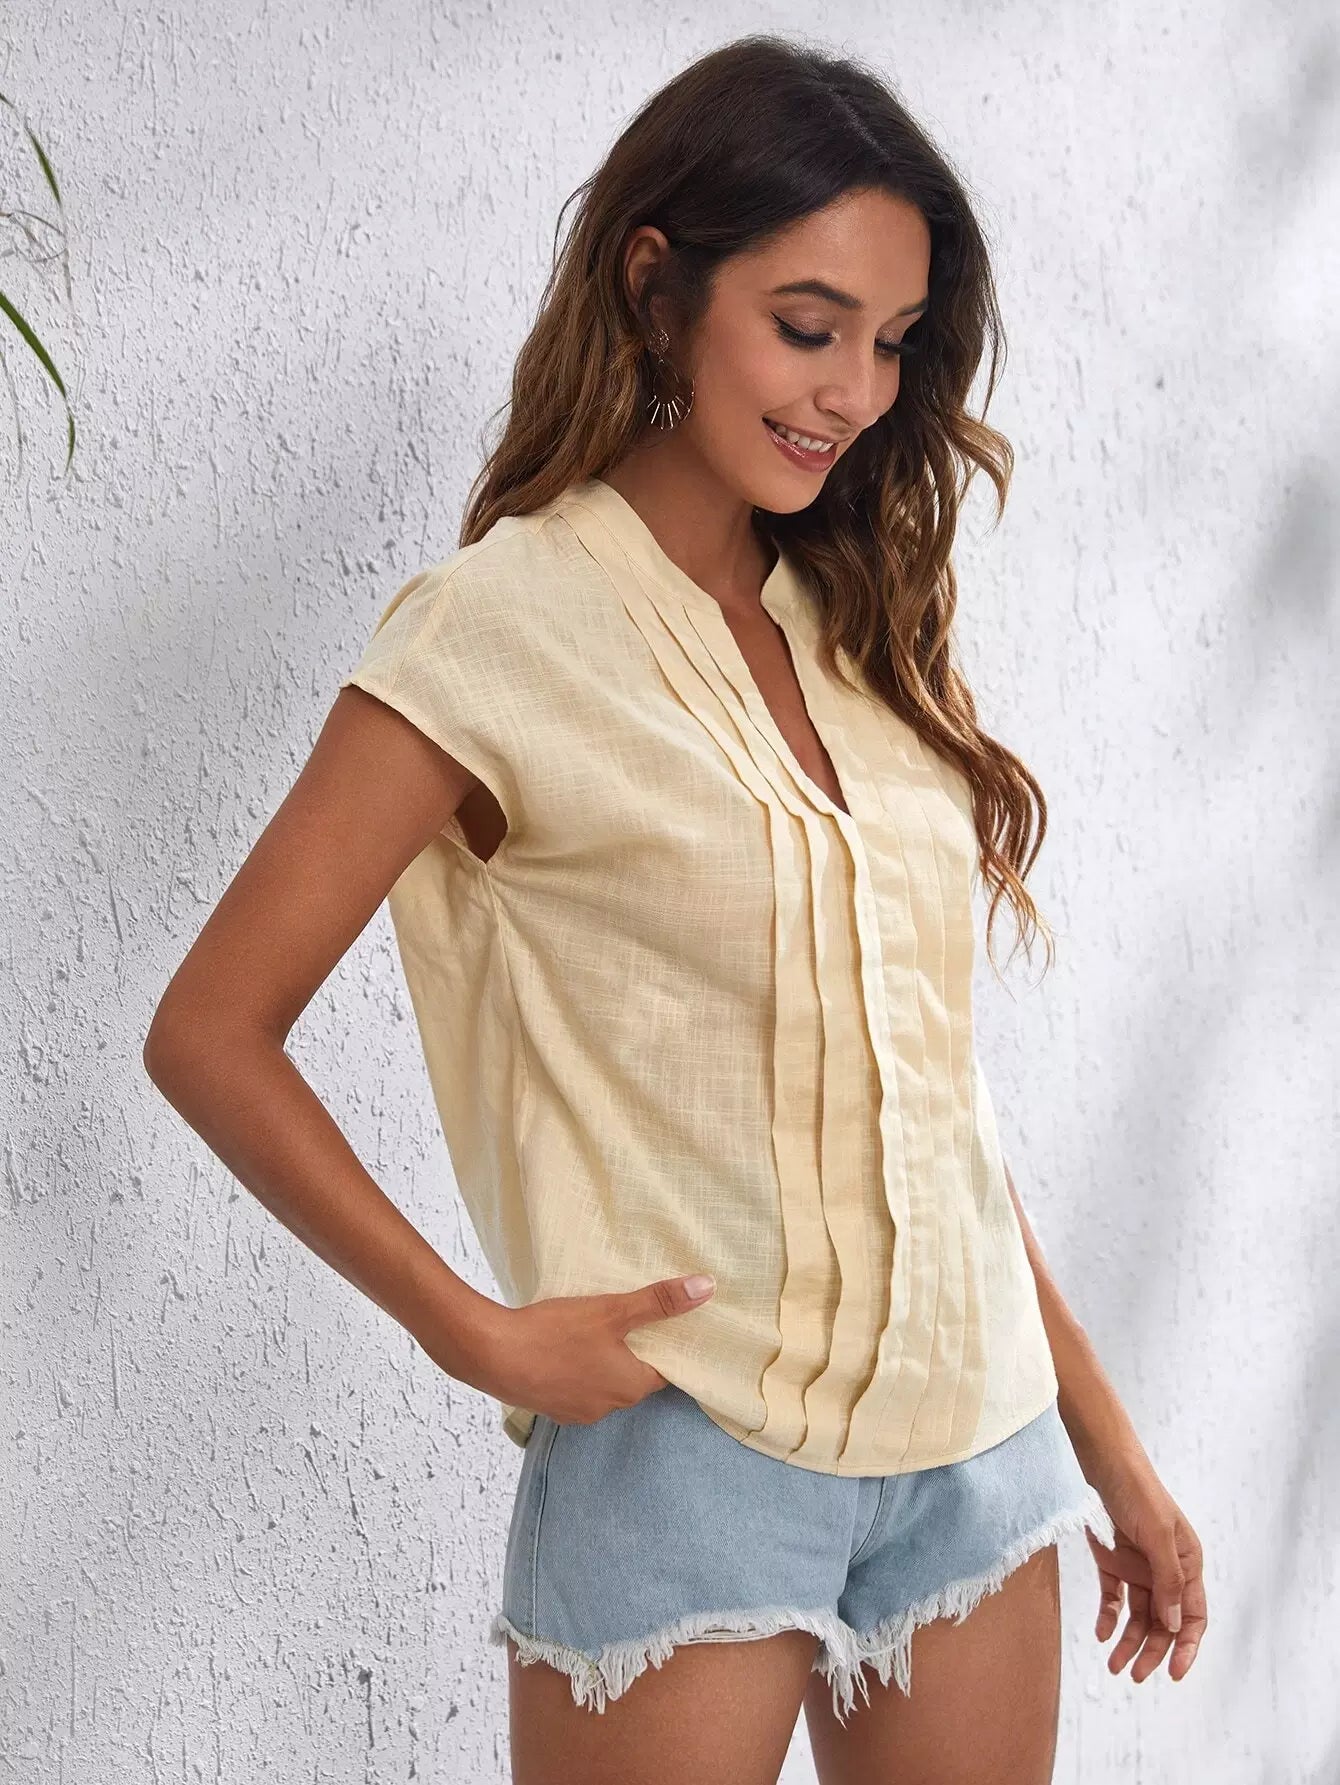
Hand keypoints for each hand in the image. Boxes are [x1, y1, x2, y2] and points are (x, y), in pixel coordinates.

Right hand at [463, 1273, 716, 1426]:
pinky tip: (563, 1347)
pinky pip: (574, 1388)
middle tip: (630, 1321)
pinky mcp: (549, 1407)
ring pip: (602, 1384)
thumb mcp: (612, 1310)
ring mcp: (576, 1412)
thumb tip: (706, 1288)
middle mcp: (607, 1407)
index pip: (663, 1372)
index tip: (666, 1328)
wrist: (492, 1354)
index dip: (667, 1349)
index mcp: (629, 1388)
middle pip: (632, 1379)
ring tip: (594, 1330)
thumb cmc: (555, 1334)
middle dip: (633, 1353)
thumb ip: (659, 1301)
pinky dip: (575, 1369)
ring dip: (601, 1362)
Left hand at [1081, 1449, 1205, 1682]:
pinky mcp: (1111, 1559)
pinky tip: (1101, 1633)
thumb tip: (1175, 1624)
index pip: (1194, 1615)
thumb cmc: (1136, 1490)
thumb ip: (1168, 1579)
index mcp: (1186, 1562)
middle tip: (1133, 1675)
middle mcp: (1164, 1568)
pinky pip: (1113, 1598)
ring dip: (1128, 1641)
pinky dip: (1108, 1617)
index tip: (1174, 1673)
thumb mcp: (1158, 1533)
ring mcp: (1137, 1565)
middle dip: (1152, 1651)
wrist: (1099, 1458)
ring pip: (1138, 1615)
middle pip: (1164, 1622)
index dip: (1186, 1646)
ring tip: (1113, 1664)